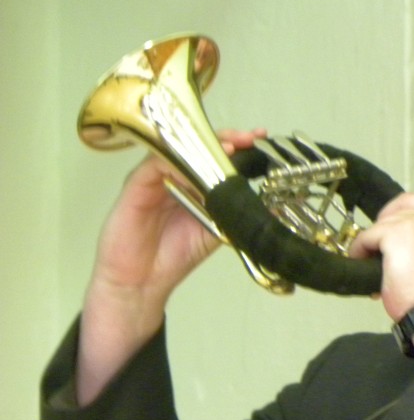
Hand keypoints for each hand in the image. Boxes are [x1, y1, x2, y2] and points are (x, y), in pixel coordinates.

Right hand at [76, 128, 264, 403]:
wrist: (142, 282)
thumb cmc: (172, 255)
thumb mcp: (216, 231)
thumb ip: (236, 213)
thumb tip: (271, 205)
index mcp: (192, 183)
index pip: (214, 154)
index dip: (237, 145)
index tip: (259, 139)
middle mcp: (173, 176)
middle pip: (198, 144)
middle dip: (226, 138)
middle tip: (249, 138)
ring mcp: (154, 178)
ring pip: (178, 148)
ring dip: (204, 145)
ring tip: (230, 147)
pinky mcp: (135, 186)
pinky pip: (155, 165)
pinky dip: (176, 160)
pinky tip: (195, 163)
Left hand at [347, 193, 413, 364]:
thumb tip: (399, 243)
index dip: (397, 217)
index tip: (389, 234)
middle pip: (397, 210)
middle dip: (384, 229)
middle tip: (377, 249)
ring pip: (381, 224)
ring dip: (372, 242)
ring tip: (369, 262)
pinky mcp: (394, 233)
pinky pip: (366, 236)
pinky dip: (360, 249)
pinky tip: (361, 262)